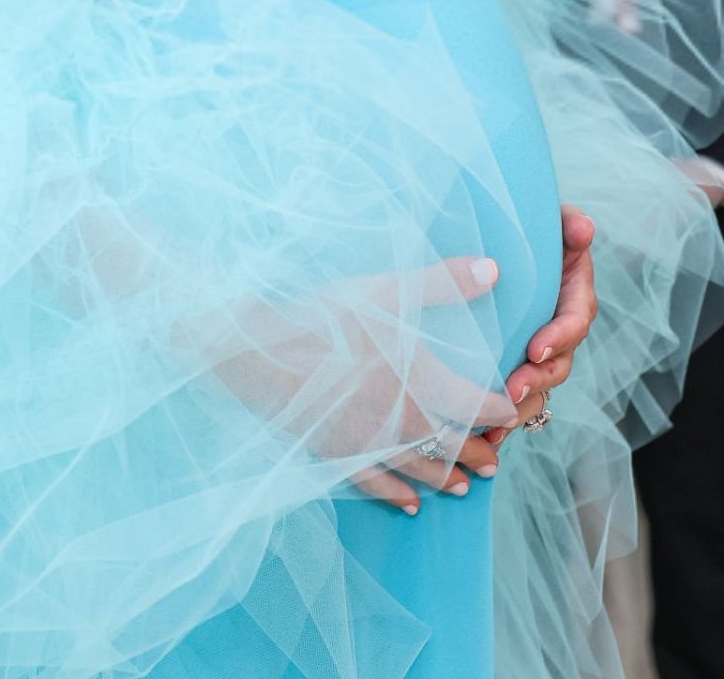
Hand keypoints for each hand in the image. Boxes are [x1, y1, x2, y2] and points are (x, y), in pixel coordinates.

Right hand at [208, 252, 515, 515]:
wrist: (265, 354)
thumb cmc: (326, 318)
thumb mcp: (386, 290)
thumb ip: (442, 282)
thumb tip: (494, 271)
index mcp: (423, 381)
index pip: (474, 404)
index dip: (496, 409)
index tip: (510, 412)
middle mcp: (404, 421)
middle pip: (452, 444)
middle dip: (477, 452)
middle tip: (496, 461)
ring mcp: (371, 443)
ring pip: (420, 469)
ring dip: (447, 478)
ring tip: (465, 487)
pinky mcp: (339, 454)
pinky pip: (377, 483)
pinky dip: (398, 494)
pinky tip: (411, 505)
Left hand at [480, 204, 596, 456]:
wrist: (492, 237)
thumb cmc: (523, 225)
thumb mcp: (546, 221)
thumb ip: (566, 223)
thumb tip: (584, 228)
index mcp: (571, 293)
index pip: (575, 321)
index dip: (559, 338)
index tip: (535, 349)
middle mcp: (558, 327)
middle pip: (558, 364)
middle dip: (537, 382)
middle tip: (511, 392)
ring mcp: (537, 350)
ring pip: (538, 389)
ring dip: (519, 410)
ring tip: (495, 425)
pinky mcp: (513, 365)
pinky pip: (514, 399)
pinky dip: (501, 419)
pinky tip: (482, 437)